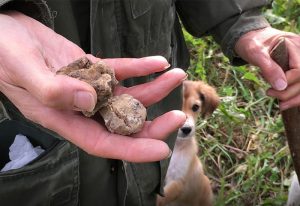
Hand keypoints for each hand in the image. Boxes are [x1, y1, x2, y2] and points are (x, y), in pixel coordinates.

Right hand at [0, 11, 185, 161]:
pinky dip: (140, 67)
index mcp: (64, 118)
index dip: (132, 149)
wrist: (5, 33)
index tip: (161, 149)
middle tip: (178, 115)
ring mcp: (90, 88)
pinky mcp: (94, 69)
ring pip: (127, 96)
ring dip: (154, 88)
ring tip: (176, 75)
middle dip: (152, 123)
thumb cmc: (4, 54)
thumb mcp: (23, 71)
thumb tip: (88, 102)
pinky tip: (158, 62)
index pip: (103, 142)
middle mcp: (81, 108)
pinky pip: (121, 70)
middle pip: (122, 124)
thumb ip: (53, 89)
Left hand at [235, 27, 299, 109]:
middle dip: (290, 92)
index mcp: (295, 44)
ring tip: (281, 105)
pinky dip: (296, 95)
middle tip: (270, 95)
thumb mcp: (255, 53)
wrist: (251, 39)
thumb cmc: (252, 43)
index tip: (270, 90)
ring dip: (296, 97)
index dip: (288, 83)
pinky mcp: (298, 66)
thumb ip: (269, 68)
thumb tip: (282, 86)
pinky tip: (287, 102)